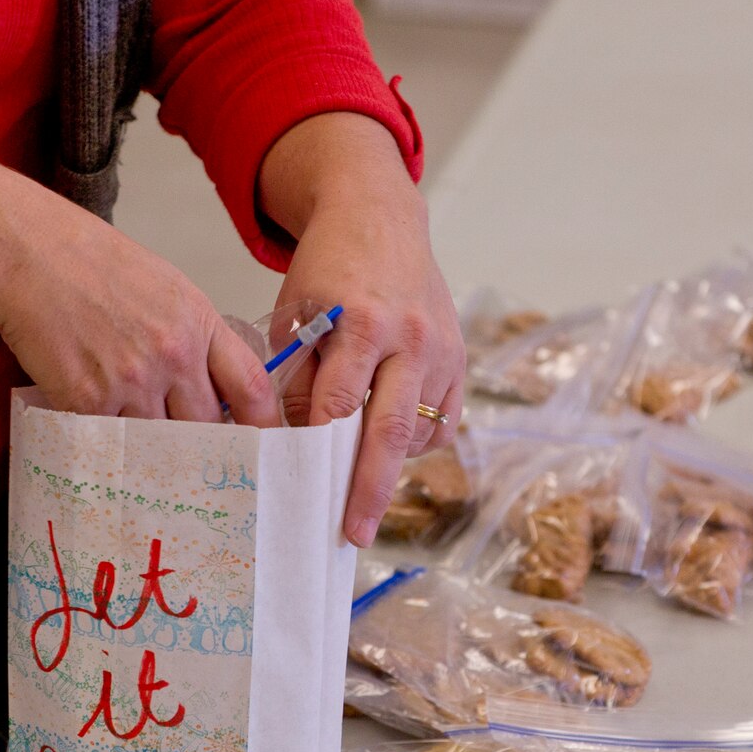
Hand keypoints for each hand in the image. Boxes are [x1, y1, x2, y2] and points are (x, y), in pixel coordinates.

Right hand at [0, 199, 277, 424]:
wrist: (26, 252)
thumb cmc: (90, 262)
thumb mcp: (164, 288)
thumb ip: (192, 337)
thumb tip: (208, 388)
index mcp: (198, 322)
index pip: (251, 387)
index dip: (263, 426)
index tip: (262, 445)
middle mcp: (172, 355)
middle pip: (206, 428)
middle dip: (199, 443)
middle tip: (190, 453)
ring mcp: (130, 381)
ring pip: (158, 442)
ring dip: (149, 447)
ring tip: (134, 437)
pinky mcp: (87, 400)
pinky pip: (110, 441)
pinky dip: (106, 441)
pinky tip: (97, 424)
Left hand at [261, 114, 464, 546]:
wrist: (380, 218)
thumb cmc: (327, 267)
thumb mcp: (295, 310)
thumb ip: (297, 373)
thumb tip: (294, 439)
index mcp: (360, 321)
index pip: (339, 402)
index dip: (319, 449)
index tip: (302, 488)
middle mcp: (408, 338)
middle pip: (390, 429)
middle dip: (369, 487)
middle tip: (353, 533)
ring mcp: (440, 349)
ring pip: (420, 430)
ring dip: (390, 464)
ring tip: (361, 487)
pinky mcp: (458, 357)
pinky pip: (442, 419)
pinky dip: (415, 440)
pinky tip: (387, 442)